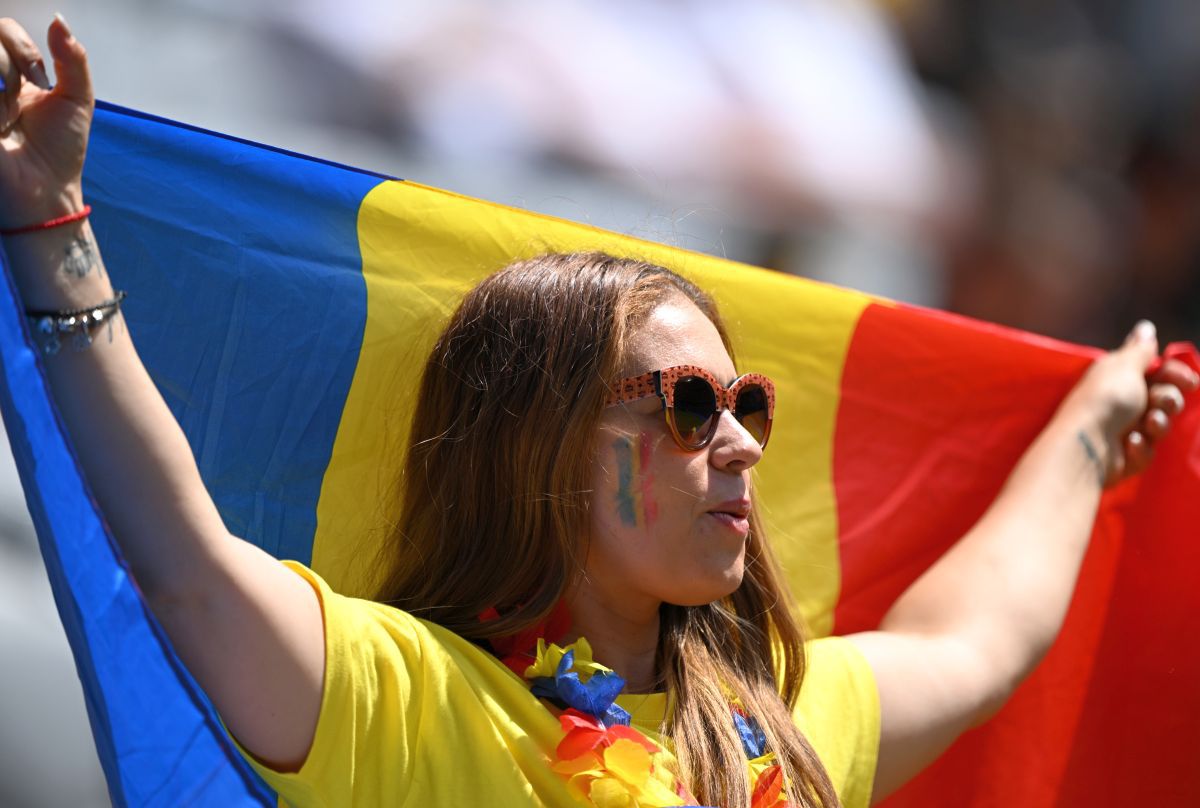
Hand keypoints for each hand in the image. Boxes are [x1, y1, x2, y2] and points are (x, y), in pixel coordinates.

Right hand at [0, 15, 92, 227]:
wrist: (44, 190)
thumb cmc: (60, 151)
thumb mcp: (76, 100)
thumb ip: (72, 58)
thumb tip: (57, 18)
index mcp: (10, 70)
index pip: (3, 28)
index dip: (21, 47)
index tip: (41, 80)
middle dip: (8, 62)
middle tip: (20, 96)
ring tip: (7, 116)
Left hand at [1064, 321, 1199, 485]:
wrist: (1086, 445)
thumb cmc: (1104, 400)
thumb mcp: (1123, 367)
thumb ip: (1139, 350)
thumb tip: (1145, 326)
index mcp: (1119, 379)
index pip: (1159, 373)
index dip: (1177, 376)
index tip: (1187, 381)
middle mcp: (1121, 404)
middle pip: (1165, 399)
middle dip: (1168, 399)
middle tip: (1159, 402)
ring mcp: (1122, 432)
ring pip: (1159, 425)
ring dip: (1157, 423)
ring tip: (1146, 423)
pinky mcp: (1125, 458)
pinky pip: (1148, 451)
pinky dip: (1141, 447)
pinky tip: (1129, 444)